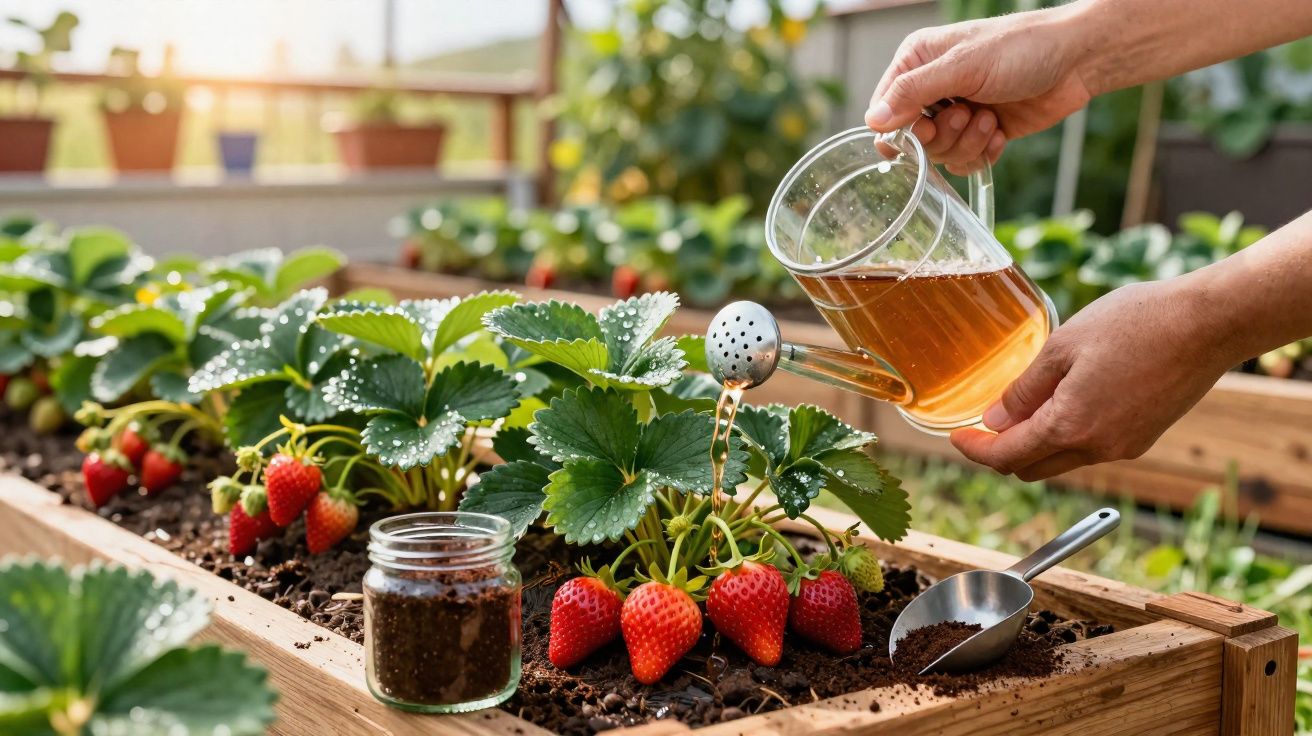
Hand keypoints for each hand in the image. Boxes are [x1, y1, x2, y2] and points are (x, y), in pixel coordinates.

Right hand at [865, 7, 1094, 173]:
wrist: (1077, 60)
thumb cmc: (1020, 49)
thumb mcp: (962, 67)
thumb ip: (913, 93)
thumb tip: (872, 122)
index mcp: (917, 62)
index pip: (883, 111)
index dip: (900, 130)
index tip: (925, 129)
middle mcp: (932, 88)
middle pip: (911, 140)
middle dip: (942, 136)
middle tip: (967, 114)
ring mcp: (957, 112)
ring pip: (939, 154)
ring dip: (967, 143)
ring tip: (990, 118)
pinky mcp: (980, 132)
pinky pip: (965, 161)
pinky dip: (983, 153)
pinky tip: (1000, 131)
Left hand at [949, 279, 1233, 479]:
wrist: (1207, 323)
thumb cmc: (1135, 323)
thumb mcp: (1063, 346)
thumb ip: (1024, 388)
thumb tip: (994, 418)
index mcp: (1070, 426)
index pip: (1006, 457)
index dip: (974, 450)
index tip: (956, 438)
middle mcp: (1097, 447)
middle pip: (1030, 468)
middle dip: (1000, 452)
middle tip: (982, 425)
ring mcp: (1123, 447)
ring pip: (1061, 461)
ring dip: (1034, 445)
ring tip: (1020, 409)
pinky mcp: (1143, 438)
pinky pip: (1090, 449)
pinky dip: (1066, 437)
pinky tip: (1061, 404)